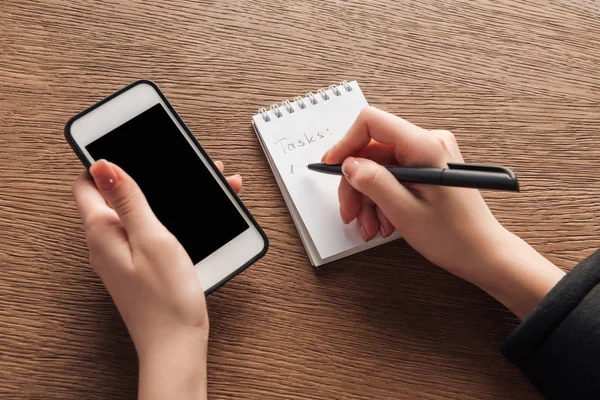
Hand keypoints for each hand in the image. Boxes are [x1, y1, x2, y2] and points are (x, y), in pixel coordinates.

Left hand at [72, 159, 241, 399]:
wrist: (177, 343)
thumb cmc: (166, 298)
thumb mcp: (151, 238)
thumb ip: (128, 199)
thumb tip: (104, 164)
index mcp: (102, 231)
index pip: (86, 183)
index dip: (104, 161)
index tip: (131, 145)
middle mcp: (106, 241)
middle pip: (115, 194)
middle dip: (147, 174)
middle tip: (180, 162)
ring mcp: (121, 254)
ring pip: (137, 210)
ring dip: (165, 194)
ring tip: (207, 182)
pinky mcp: (138, 264)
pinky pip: (147, 229)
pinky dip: (170, 216)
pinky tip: (194, 214)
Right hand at [323, 106, 564, 318]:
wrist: (482, 253)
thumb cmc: (454, 236)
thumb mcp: (405, 211)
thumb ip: (374, 183)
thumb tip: (348, 164)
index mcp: (425, 146)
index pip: (372, 123)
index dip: (346, 143)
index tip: (331, 167)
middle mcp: (428, 143)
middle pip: (372, 151)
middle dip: (356, 184)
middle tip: (350, 213)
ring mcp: (428, 155)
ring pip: (379, 167)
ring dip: (368, 198)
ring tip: (371, 227)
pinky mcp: (427, 168)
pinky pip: (392, 176)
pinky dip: (381, 199)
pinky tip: (383, 222)